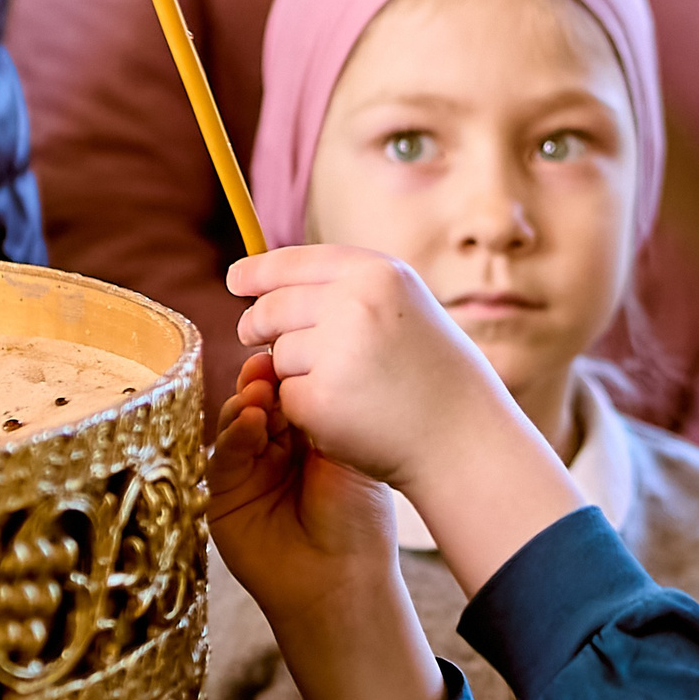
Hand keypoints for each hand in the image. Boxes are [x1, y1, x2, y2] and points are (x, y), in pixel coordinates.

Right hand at [208, 352, 444, 699]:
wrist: (343, 579)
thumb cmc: (358, 517)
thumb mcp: (348, 452)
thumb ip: (324, 411)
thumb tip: (306, 361)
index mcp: (308, 432)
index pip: (291, 387)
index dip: (291, 366)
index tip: (298, 345)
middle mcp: (274, 446)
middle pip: (258, 396)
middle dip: (265, 377)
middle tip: (273, 363)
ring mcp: (247, 469)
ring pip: (235, 420)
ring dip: (246, 402)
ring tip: (263, 393)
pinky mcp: (223, 495)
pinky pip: (222, 455)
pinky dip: (234, 434)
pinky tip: (252, 422)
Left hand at [229, 245, 509, 490]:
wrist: (463, 437)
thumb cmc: (434, 374)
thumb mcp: (404, 308)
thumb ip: (349, 288)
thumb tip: (270, 283)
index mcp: (377, 273)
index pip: (295, 263)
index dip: (258, 272)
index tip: (235, 279)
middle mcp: (354, 304)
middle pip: (271, 309)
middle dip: (256, 324)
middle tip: (251, 334)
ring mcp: (336, 351)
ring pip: (277, 357)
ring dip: (294, 373)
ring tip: (344, 387)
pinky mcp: (321, 399)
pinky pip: (285, 397)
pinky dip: (304, 409)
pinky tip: (343, 415)